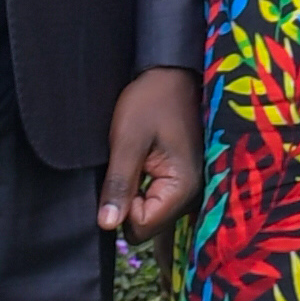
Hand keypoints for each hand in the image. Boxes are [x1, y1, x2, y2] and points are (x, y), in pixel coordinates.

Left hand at [99, 64, 200, 245]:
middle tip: (131, 165)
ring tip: (139, 160)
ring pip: (153, 214)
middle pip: (149, 225)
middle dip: (131, 202)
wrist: (173, 73)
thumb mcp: (127, 141)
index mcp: (182, 188)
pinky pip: (159, 200)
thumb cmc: (151, 100)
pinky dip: (147, 188)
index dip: (122, 206)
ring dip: (138, 193)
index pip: (141, 227)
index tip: (124, 173)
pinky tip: (146, 163)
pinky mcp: (185, 180)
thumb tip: (107, 225)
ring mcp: (191, 189)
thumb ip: (119, 185)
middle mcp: (193, 195)